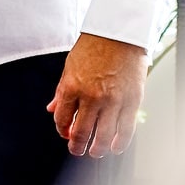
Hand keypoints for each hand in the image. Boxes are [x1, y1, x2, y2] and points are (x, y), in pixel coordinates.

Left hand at [47, 33, 146, 158]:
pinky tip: (116, 147)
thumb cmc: (94, 46)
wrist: (119, 33)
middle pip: (82, 133)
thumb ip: (61, 91)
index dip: (62, 131)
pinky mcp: (132, 101)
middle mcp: (92, 97)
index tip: (66, 134)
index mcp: (72, 87)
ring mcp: (113, 101)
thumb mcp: (70, 66)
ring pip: (104, 137)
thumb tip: (52, 109)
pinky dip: (120, 143)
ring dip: (97, 149)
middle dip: (77, 146)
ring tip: (95, 151)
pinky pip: (126, 130)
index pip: (62, 119)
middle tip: (77, 150)